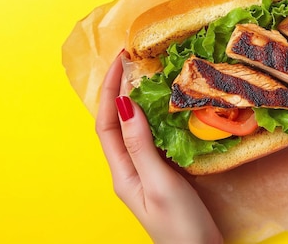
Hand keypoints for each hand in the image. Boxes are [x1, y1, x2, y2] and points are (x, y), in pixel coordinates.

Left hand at [95, 53, 222, 243]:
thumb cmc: (180, 226)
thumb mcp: (159, 184)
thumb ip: (141, 145)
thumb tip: (123, 104)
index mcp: (122, 173)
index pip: (106, 124)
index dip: (109, 91)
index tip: (121, 61)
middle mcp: (129, 170)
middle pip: (116, 124)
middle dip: (119, 90)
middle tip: (132, 61)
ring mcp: (146, 173)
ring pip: (134, 129)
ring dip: (137, 101)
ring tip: (147, 76)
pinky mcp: (164, 175)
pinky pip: (152, 139)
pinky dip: (156, 118)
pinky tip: (168, 108)